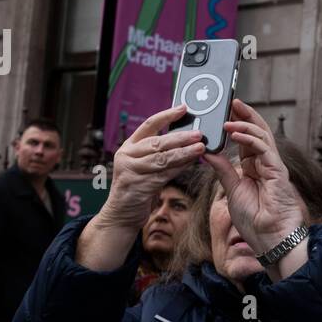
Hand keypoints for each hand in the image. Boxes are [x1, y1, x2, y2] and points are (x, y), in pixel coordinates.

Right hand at [98, 104, 207, 232]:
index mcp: (129, 146)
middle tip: (199, 133)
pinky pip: (164, 175)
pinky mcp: (139, 186)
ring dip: (184, 153)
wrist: (120, 213)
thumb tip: (186, 140)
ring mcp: (131, 171)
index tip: (183, 108)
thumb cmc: (137, 186)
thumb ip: (158, 153)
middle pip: (157, 142)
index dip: (167, 115)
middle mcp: (127, 156)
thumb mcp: (143, 165)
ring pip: (162, 159)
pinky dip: (180, 168)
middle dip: (180, 137)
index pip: (149, 125)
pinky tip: (192, 163)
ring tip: (200, 147)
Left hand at [202, 99, 305, 251]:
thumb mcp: (232, 191)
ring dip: (245, 124)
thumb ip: (222, 170)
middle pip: (258, 132)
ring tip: (228, 119)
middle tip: (232, 102)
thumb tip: (208, 152)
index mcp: (255, 169)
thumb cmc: (256, 221)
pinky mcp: (278, 173)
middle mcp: (266, 165)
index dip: (238, 124)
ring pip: (262, 136)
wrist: (271, 240)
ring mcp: (274, 167)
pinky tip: (235, 134)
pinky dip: (250, 140)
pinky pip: (264, 150)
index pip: (247, 140)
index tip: (226, 112)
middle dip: (245, 116)